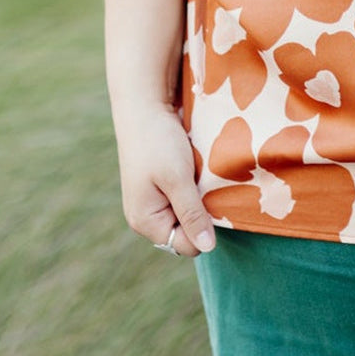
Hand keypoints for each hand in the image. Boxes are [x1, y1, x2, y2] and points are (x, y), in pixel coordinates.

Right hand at [113, 102, 215, 256]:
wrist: (144, 106)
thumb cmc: (158, 142)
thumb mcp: (178, 180)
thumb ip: (192, 214)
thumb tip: (207, 248)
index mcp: (145, 222)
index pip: (186, 245)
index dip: (204, 228)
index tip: (209, 199)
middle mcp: (146, 217)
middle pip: (187, 231)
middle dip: (202, 212)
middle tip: (205, 184)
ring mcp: (152, 201)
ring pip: (188, 212)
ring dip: (199, 197)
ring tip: (200, 175)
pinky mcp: (159, 185)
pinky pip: (184, 197)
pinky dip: (194, 186)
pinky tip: (196, 169)